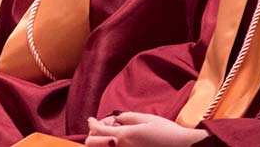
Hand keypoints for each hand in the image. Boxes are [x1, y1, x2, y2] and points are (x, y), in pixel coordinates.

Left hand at [83, 113, 207, 146]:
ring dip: (102, 142)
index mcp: (124, 134)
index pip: (97, 129)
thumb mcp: (147, 119)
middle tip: (100, 128)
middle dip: (93, 135)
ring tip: (111, 135)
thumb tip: (116, 118)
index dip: (91, 123)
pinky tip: (120, 142)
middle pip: (92, 143)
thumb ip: (128, 117)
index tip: (91, 119)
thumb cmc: (168, 132)